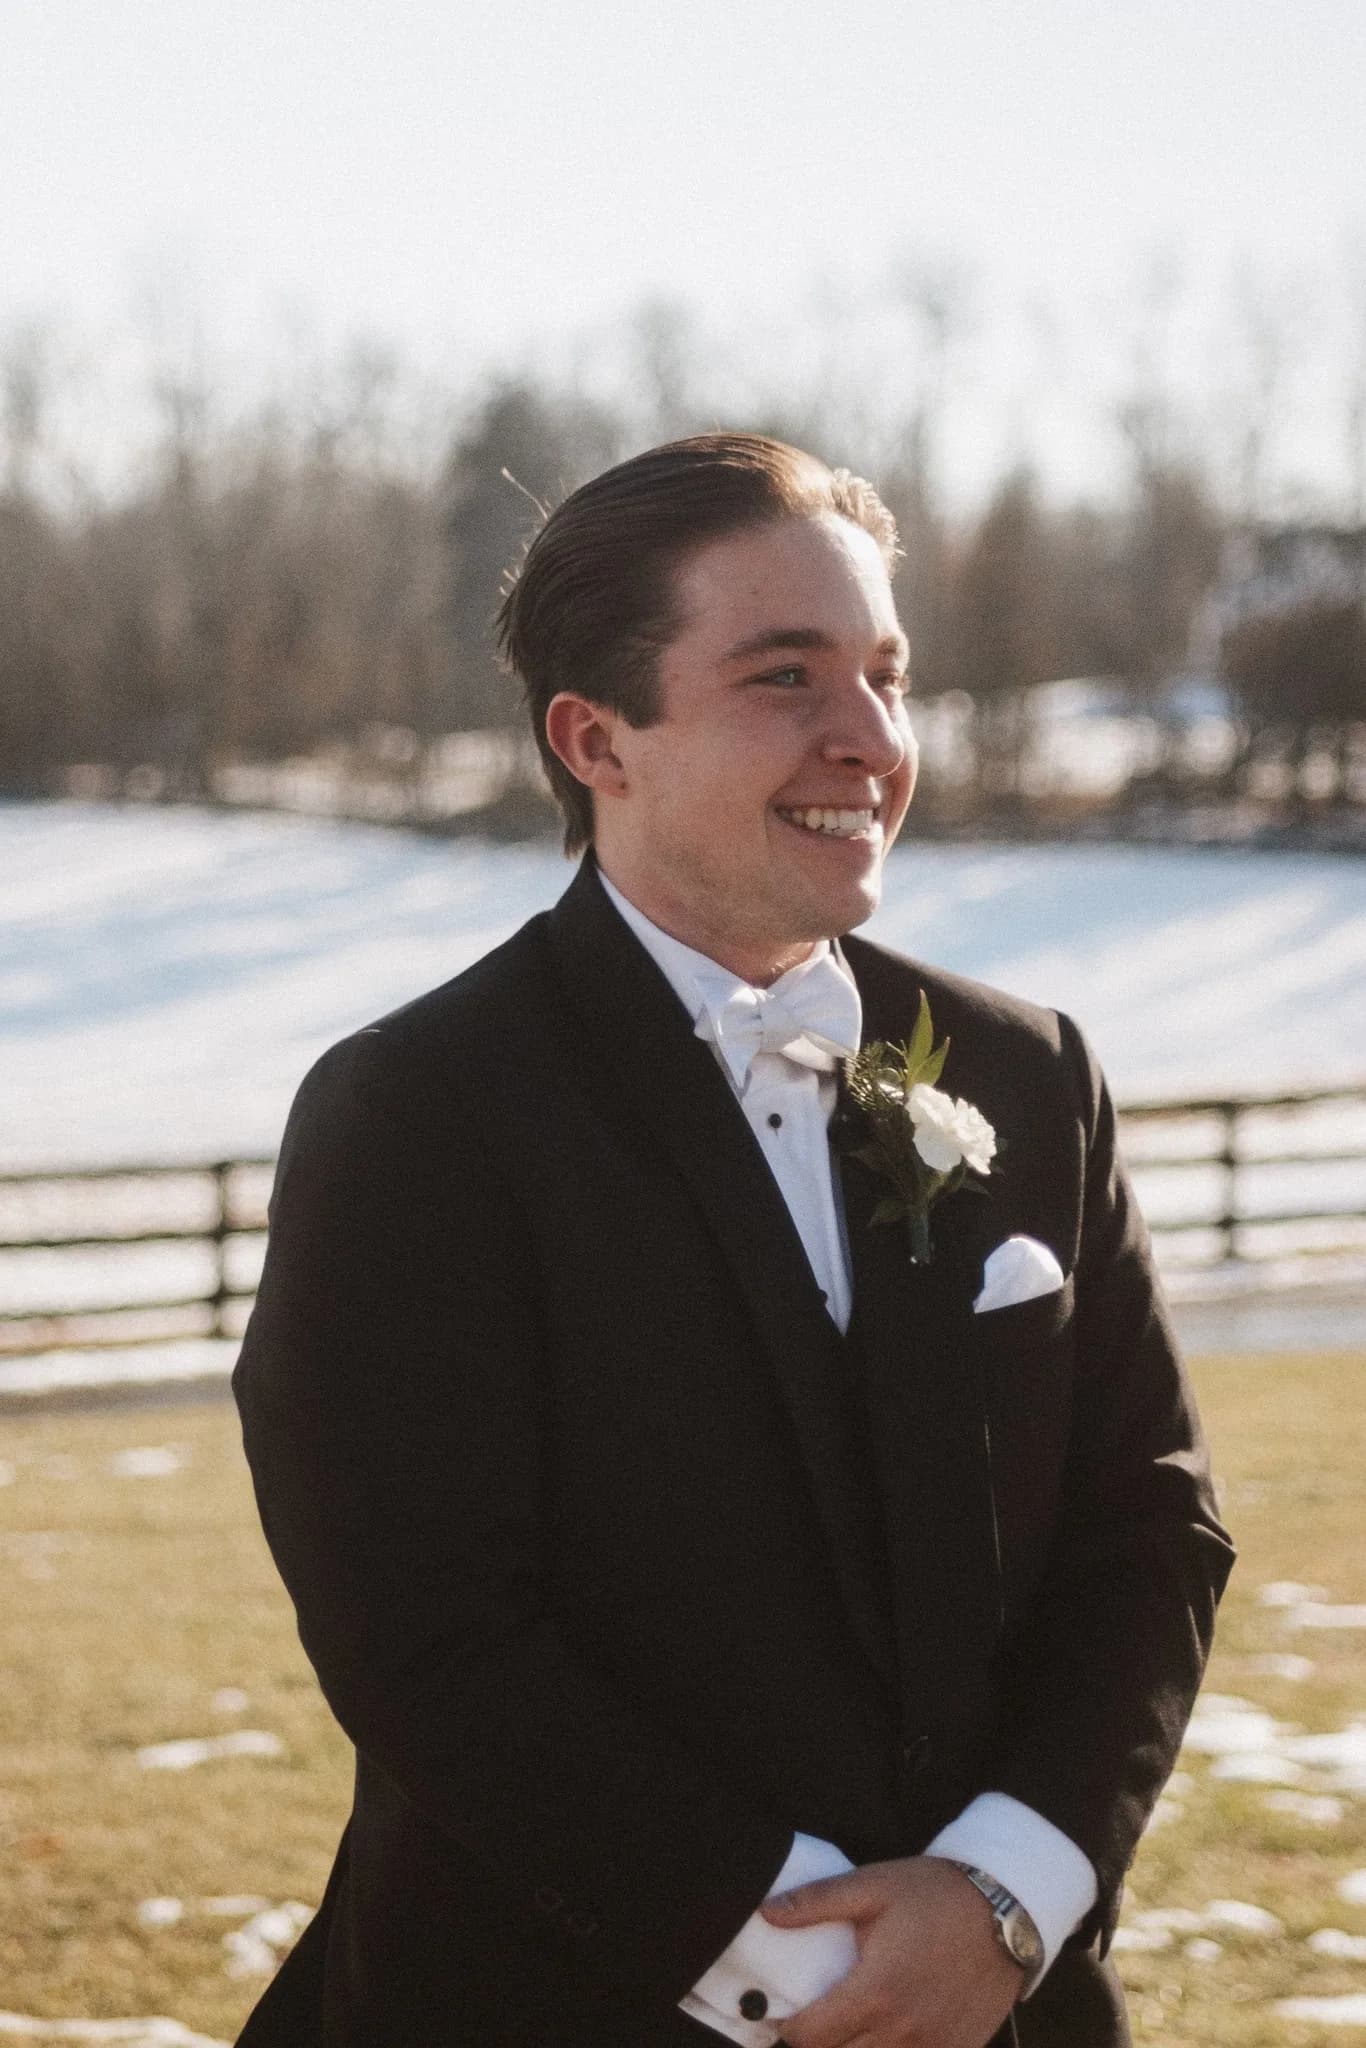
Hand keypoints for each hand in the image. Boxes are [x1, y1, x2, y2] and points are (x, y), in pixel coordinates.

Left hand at [760, 1855, 1023, 2047]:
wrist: (1007, 1910)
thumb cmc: (936, 1895)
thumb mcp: (874, 1886)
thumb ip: (817, 1901)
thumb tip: (767, 1912)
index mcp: (876, 1992)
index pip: (811, 2037)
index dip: (787, 2029)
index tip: (781, 2015)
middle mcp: (902, 2031)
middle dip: (818, 2044)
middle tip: (813, 2022)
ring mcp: (932, 2047)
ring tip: (845, 2028)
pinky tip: (883, 2034)